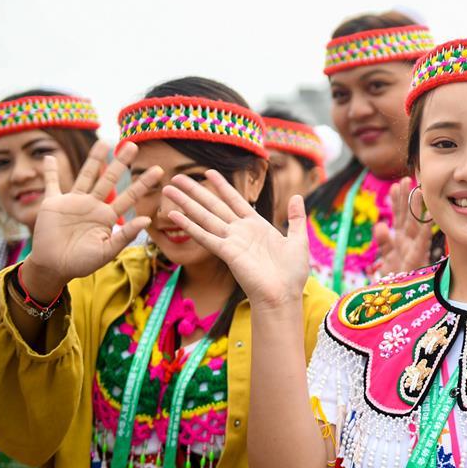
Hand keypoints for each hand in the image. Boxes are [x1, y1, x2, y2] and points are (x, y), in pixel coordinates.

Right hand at [23, 141, 161, 294]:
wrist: (54, 268)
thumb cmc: (82, 263)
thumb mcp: (107, 251)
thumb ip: (125, 235)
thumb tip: (146, 219)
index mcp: (108, 216)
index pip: (130, 196)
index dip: (143, 183)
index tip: (159, 170)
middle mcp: (93, 205)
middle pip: (110, 179)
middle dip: (121, 162)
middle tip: (133, 145)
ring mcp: (73, 202)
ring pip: (86, 175)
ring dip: (94, 159)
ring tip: (104, 141)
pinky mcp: (53, 204)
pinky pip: (52, 184)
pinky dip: (50, 172)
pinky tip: (49, 157)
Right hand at [163, 170, 308, 308]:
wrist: (284, 296)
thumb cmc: (291, 274)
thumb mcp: (298, 240)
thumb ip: (296, 218)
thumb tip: (298, 196)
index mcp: (256, 226)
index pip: (235, 200)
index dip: (222, 186)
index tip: (208, 172)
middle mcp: (240, 232)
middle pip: (213, 206)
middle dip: (195, 191)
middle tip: (176, 179)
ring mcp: (231, 241)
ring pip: (204, 217)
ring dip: (186, 203)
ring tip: (168, 190)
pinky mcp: (227, 253)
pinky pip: (205, 236)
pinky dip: (189, 225)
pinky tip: (174, 215)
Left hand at [373, 177, 432, 275]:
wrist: (397, 304)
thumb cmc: (395, 282)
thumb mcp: (387, 259)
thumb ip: (385, 242)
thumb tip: (381, 224)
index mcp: (401, 242)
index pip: (400, 218)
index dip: (398, 201)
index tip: (396, 184)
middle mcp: (409, 244)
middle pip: (407, 217)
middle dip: (407, 198)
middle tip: (407, 178)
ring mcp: (414, 251)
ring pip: (415, 225)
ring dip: (417, 207)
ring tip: (417, 189)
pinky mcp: (416, 260)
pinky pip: (421, 241)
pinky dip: (425, 228)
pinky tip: (428, 215)